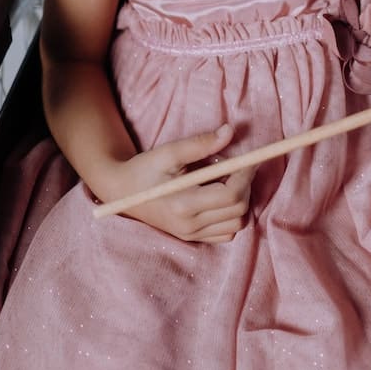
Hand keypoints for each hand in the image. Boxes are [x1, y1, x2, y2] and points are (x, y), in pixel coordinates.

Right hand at [100, 125, 253, 243]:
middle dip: (245, 185)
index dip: (245, 175)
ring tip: (226, 180)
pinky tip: (220, 196)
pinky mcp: (192, 237)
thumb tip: (230, 132)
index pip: (231, 195)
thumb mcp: (169, 152)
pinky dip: (232, 215)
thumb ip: (200, 143)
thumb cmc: (144, 169)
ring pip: (237, 224)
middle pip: (238, 210)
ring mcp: (191, 234)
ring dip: (241, 200)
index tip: (249, 158)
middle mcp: (189, 225)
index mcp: (183, 204)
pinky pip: (227, 233)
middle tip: (237, 166)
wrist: (121, 190)